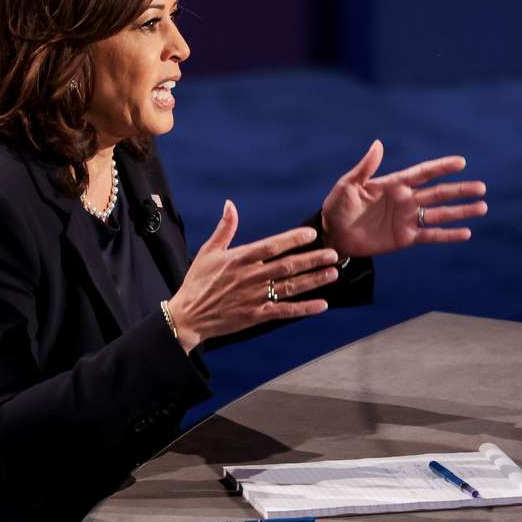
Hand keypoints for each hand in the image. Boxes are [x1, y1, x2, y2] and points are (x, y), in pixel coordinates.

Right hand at [167, 200, 338, 351]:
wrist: (188, 316)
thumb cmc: (197, 282)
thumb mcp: (208, 252)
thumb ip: (224, 228)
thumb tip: (230, 204)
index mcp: (240, 259)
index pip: (272, 246)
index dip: (292, 240)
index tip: (311, 234)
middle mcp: (251, 277)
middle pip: (287, 266)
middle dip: (312, 260)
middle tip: (334, 254)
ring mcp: (255, 297)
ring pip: (290, 287)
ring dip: (314, 280)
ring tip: (332, 273)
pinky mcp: (257, 315)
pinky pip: (285, 311)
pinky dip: (304, 308)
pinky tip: (321, 305)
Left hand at [321, 140, 486, 257]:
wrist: (333, 235)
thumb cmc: (337, 206)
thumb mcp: (348, 184)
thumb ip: (366, 167)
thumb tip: (378, 143)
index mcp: (394, 184)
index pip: (423, 173)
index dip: (441, 167)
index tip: (461, 162)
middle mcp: (406, 200)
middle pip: (438, 193)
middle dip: (460, 190)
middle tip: (482, 187)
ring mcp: (407, 219)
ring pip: (440, 214)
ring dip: (461, 211)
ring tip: (482, 207)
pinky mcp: (405, 238)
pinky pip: (431, 235)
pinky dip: (448, 234)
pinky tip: (466, 233)